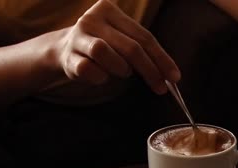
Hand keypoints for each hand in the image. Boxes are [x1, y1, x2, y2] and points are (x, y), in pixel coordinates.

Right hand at [54, 0, 179, 93]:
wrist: (63, 50)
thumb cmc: (103, 46)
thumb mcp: (122, 40)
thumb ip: (143, 51)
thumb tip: (170, 76)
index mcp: (110, 10)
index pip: (144, 36)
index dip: (161, 58)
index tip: (174, 78)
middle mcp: (92, 19)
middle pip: (129, 46)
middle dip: (149, 70)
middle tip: (160, 88)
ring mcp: (78, 36)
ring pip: (103, 51)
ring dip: (120, 68)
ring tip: (122, 72)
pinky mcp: (68, 55)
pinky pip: (87, 69)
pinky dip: (100, 77)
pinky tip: (101, 77)